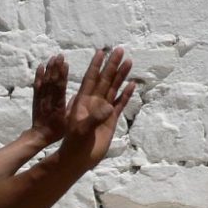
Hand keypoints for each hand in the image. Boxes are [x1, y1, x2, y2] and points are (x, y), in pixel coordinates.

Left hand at [29, 54, 68, 145]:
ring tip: (52, 58)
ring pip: (45, 82)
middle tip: (59, 56)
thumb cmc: (57, 130)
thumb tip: (81, 96)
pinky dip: (38, 76)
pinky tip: (41, 67)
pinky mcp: (36, 99)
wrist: (40, 135)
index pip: (60, 88)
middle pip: (52, 81)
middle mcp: (49, 100)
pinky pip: (37, 86)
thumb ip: (73, 108)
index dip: (62, 75)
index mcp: (58, 105)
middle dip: (55, 68)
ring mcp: (41, 99)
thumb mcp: (69, 121)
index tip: (65, 64)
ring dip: (48, 69)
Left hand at [59, 47, 135, 168]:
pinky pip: (120, 103)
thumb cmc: (75, 143)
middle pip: (104, 80)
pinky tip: (132, 84)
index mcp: (83, 101)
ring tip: (128, 61)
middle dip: (111, 65)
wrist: (79, 157)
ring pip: (113, 88)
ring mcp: (103, 110)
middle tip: (119, 50)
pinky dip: (126, 94)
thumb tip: (107, 108)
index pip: (90, 79)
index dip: (95, 65)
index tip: (101, 51)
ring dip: (120, 75)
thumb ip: (94, 118)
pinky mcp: (111, 119)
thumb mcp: (82, 129)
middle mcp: (93, 102)